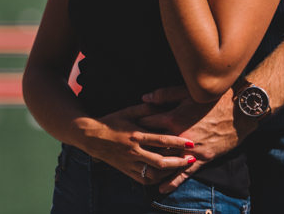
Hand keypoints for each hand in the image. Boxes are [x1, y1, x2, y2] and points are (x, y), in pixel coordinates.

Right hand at [78, 102, 197, 185]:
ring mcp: (129, 163)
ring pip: (153, 173)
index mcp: (135, 135)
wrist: (91, 137)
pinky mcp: (126, 171)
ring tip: (181, 167)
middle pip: (160, 161)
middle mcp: (133, 151)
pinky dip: (157, 179)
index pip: (160, 140)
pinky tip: (165, 175)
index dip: (177, 142)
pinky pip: (144, 180)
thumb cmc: (112, 121)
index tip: (191, 143)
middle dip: (179, 161)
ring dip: (169, 172)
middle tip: (192, 159)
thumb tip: (162, 103)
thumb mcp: (128, 111)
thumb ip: (146, 108)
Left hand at [139, 87, 256, 193]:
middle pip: (154, 145)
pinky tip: (161, 188)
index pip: (147, 123)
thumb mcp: (186, 92)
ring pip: (167, 161)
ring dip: (153, 165)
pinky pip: (185, 173)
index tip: (126, 127)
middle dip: (141, 147)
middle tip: (128, 150)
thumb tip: (144, 99)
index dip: (136, 124)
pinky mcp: (203, 158)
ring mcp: (191, 150)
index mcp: (173, 118)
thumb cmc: (212, 99)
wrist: (239, 112)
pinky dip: (173, 181)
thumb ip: (163, 95)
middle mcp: (179, 137)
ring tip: (139, 170)